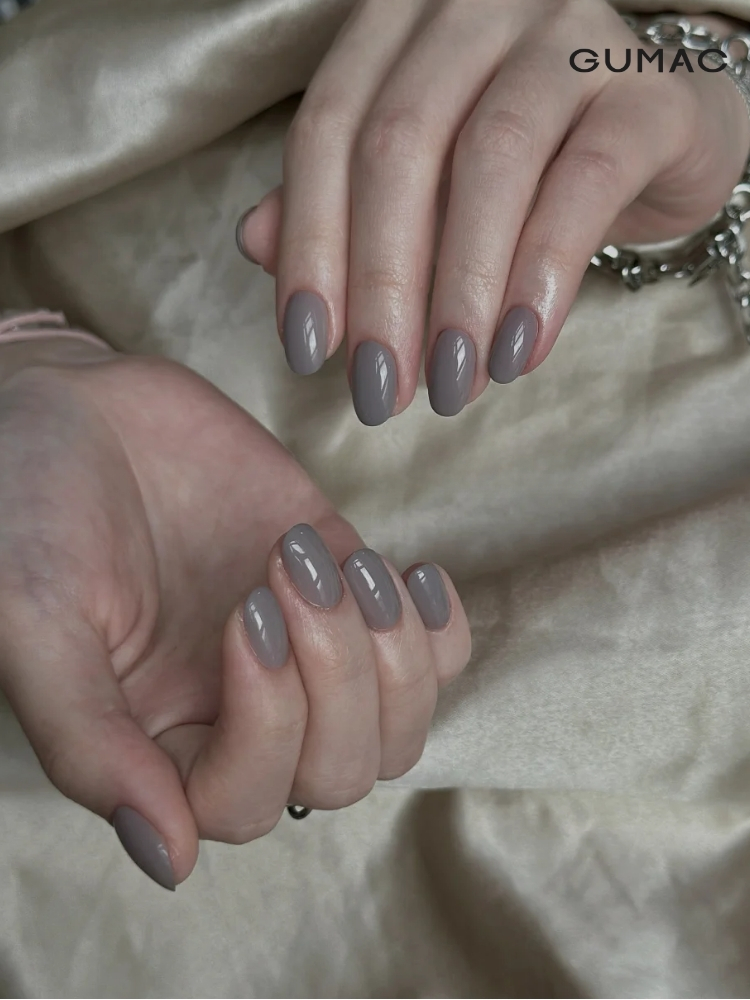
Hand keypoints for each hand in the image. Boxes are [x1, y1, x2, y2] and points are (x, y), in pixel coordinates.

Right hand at [0, 342, 469, 887]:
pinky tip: (408, 574)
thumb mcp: (35, 622)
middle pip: (338, 773)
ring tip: (336, 564)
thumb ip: (90, 743)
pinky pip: (434, 651)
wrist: (77, 406)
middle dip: (337, 678)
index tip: (245, 611)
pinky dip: (439, 627)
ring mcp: (302, 653)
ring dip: (390, 649)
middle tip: (286, 574)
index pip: (243, 803)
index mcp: (157, 743)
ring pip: (397, 725)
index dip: (268, 724)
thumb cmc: (29, 507)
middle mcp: (236, 712)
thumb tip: (168, 860)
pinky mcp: (342, 590)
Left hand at [237, 0, 749, 420]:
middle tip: (380, 389)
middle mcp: (475, 8)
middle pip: (398, 145)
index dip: (310, 244)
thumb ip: (339, 204)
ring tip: (450, 382)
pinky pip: (585, 182)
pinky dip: (543, 276)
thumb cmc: (521, 166)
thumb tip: (254, 244)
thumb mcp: (421, 186)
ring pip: (488, 159)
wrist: (657, 141)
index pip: (328, 128)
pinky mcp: (646, 91)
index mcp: (400, 24)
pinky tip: (517, 351)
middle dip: (381, 285)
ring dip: (459, 290)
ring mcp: (567, 36)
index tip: (307, 350)